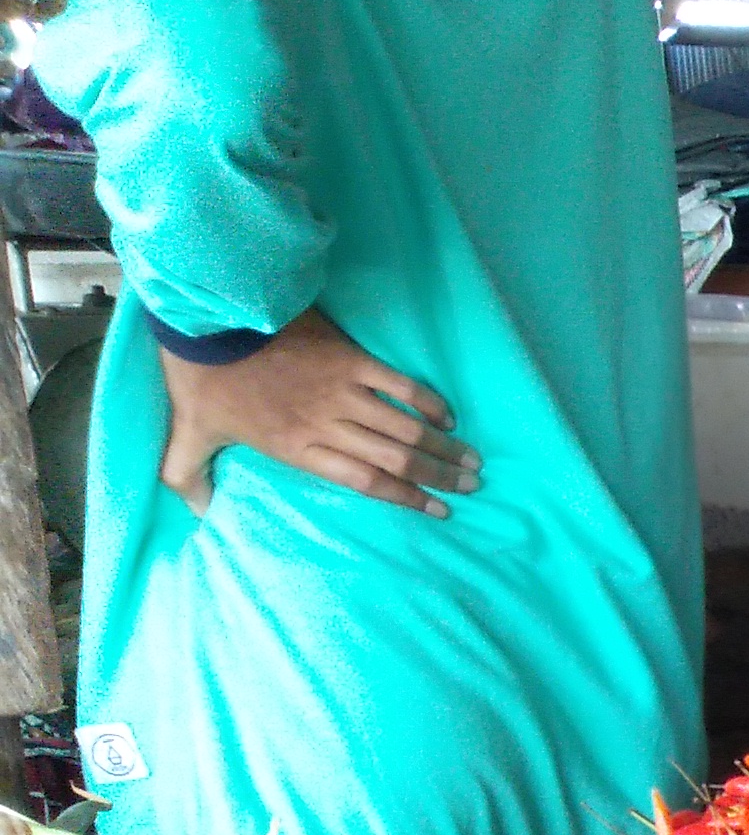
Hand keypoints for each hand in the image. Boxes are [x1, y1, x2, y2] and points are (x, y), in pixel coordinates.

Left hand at [159, 311, 477, 515]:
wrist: (208, 321)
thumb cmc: (201, 380)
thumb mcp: (188, 433)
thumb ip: (189, 475)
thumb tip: (197, 513)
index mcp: (298, 448)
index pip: (366, 482)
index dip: (407, 500)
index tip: (438, 512)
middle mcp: (328, 425)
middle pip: (396, 460)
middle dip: (439, 477)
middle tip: (472, 488)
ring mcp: (342, 391)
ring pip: (405, 429)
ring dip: (444, 447)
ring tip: (473, 462)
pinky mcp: (349, 358)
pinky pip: (399, 385)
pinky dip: (427, 402)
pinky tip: (446, 417)